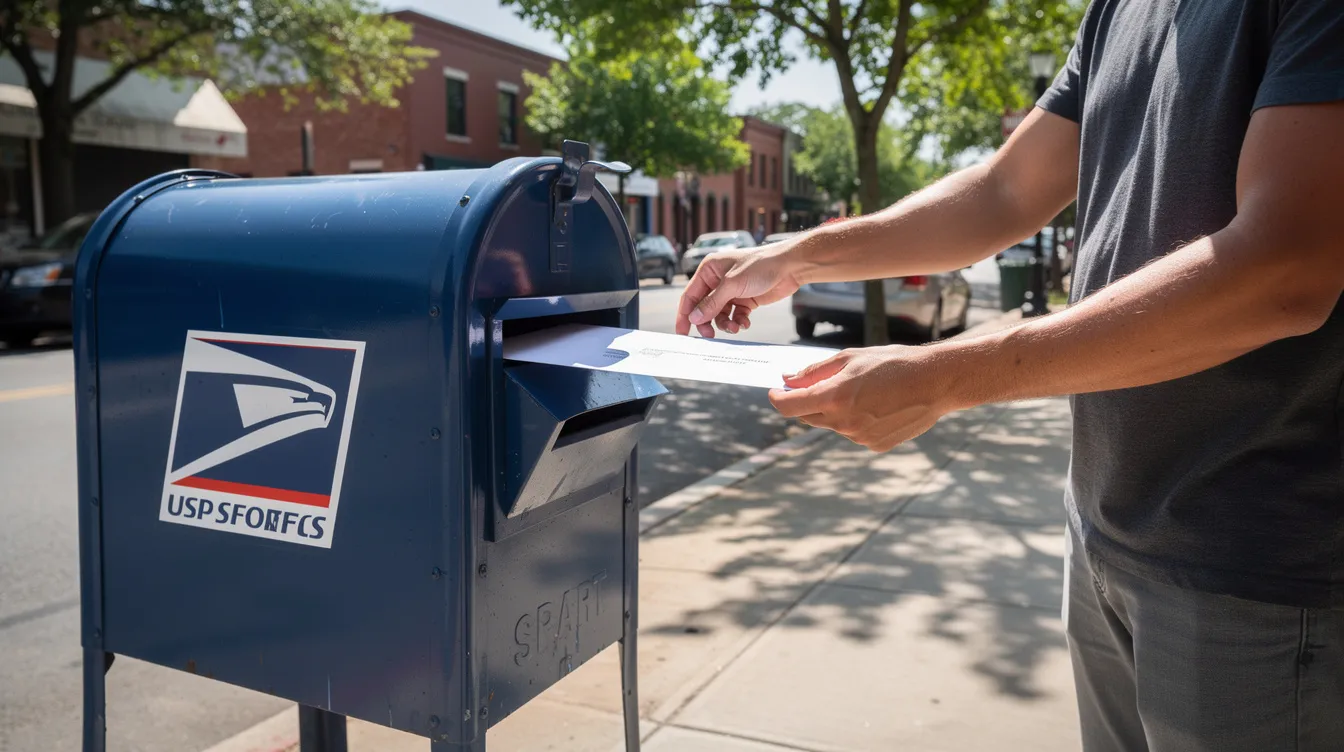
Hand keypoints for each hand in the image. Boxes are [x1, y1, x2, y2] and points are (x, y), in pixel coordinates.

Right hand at [675, 243, 802, 337]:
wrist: (790, 266)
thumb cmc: (761, 265)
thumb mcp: (732, 284)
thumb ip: (712, 302)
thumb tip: (695, 317)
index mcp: (709, 270)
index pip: (690, 296)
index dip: (685, 315)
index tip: (682, 332)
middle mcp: (718, 281)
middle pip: (704, 308)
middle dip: (707, 322)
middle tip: (710, 335)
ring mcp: (732, 291)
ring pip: (719, 314)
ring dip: (725, 324)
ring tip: (735, 327)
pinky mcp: (745, 299)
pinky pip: (734, 315)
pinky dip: (738, 321)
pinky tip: (745, 323)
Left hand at [767, 345, 965, 451]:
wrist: (935, 382)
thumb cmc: (893, 363)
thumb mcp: (851, 358)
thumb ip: (815, 371)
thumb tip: (788, 380)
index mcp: (835, 397)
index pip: (789, 406)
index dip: (777, 398)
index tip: (775, 392)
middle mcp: (844, 422)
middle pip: (808, 416)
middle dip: (807, 402)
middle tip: (820, 385)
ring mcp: (859, 437)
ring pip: (833, 425)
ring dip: (836, 410)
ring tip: (865, 391)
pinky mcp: (875, 445)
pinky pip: (854, 433)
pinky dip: (856, 420)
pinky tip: (878, 405)